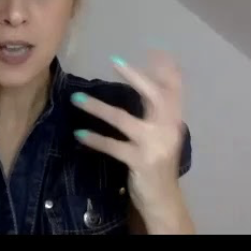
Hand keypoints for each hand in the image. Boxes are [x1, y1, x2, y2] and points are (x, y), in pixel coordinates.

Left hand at [72, 50, 192, 232]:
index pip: (174, 90)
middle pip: (155, 97)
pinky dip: (95, 139)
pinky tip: (79, 134)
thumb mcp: (163, 137)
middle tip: (116, 62)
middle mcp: (168, 130)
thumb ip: (157, 114)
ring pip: (124, 120)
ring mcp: (154, 146)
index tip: (156, 50)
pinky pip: (113, 146)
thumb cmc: (158, 164)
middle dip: (136, 77)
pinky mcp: (140, 162)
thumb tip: (145, 84)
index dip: (167, 70)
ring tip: (76, 99)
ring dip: (98, 108)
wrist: (163, 200)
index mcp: (175, 121)